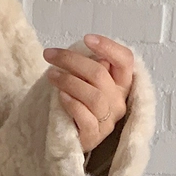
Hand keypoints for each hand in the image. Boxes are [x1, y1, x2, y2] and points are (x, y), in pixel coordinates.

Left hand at [42, 34, 133, 154]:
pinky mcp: (94, 137)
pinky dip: (72, 105)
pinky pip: (86, 119)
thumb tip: (86, 53)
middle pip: (100, 74)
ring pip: (94, 96)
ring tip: (51, 75)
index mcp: (121, 84)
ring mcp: (107, 122)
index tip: (87, 38)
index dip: (108, 47)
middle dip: (73, 61)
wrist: (67, 137)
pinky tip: (60, 96)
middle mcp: (118, 102)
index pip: (124, 60)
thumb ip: (91, 67)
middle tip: (51, 55)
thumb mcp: (86, 81)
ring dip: (69, 82)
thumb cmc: (77, 105)